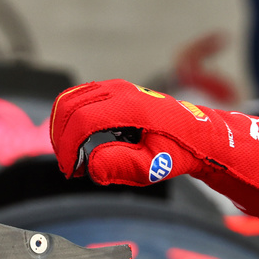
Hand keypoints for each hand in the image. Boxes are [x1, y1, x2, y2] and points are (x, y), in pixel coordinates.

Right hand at [49, 79, 258, 205]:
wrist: (197, 134)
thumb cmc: (178, 151)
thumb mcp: (153, 166)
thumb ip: (122, 166)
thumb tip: (92, 167)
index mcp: (129, 107)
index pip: (82, 122)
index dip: (68, 148)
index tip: (72, 172)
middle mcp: (119, 90)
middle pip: (68, 107)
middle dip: (61, 139)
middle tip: (69, 168)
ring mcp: (114, 87)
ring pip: (69, 100)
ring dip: (63, 128)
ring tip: (73, 157)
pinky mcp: (112, 90)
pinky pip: (79, 98)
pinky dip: (71, 119)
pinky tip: (81, 143)